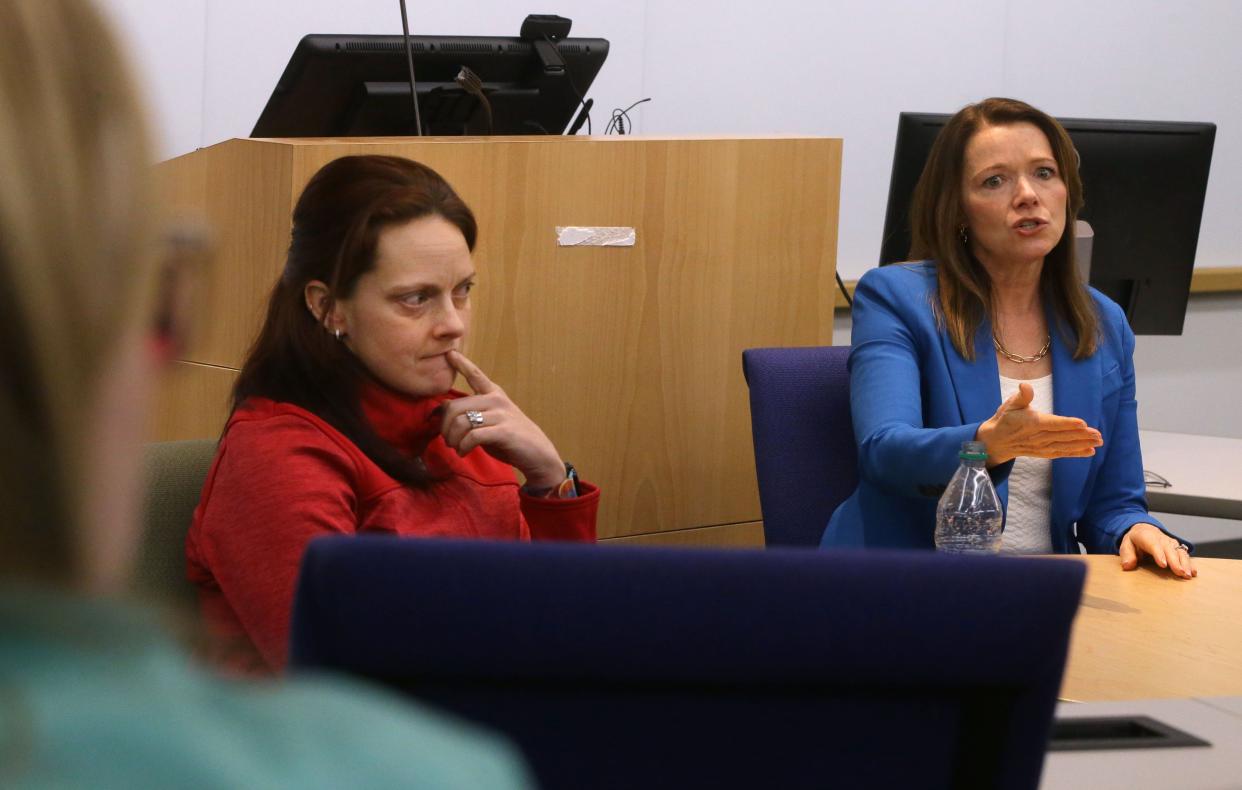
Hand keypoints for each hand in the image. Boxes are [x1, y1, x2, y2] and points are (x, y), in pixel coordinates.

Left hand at [439, 350, 565, 488]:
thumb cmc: (511, 439)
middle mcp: (496, 400)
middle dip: (445, 426)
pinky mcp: (504, 431)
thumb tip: (444, 412)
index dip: (462, 363)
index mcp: (494, 394)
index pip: (475, 375)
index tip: (450, 353)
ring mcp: (501, 415)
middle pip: (455, 406)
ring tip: (456, 447)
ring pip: (461, 422)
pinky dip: (463, 446)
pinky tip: (463, 452)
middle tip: (447, 440)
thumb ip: (472, 413)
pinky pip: (472, 436)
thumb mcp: (491, 421)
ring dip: (453, 439)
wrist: (538, 455)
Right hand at [975, 382, 1102, 465]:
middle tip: (1098, 434)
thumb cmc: (1006, 419)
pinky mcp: (1044, 452)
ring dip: (1082, 444)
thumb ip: (1022, 396)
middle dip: (1081, 435)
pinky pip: (1062, 453)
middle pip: (1062, 436)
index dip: (1067, 424)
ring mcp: (1042, 446)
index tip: (1082, 423)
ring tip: (1098, 442)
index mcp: (1031, 423)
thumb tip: (1025, 385)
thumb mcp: (1010, 404)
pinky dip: (1076, 453)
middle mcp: (1038, 437)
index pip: (1052, 423)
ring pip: (1065, 446)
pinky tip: (1089, 451)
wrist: (997, 441)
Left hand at [1120, 522, 1195, 578]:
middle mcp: (1161, 539)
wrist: (1145, 529)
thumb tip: (1127, 565)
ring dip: (1185, 563)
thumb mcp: (1126, 544)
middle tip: (1180, 573)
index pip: (1154, 545)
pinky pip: (1185, 555)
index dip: (1159, 554)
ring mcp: (1171, 543)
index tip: (1163, 565)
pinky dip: (1190, 563)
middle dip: (1175, 561)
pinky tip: (1193, 572)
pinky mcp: (1177, 547)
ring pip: (1180, 552)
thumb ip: (1127, 555)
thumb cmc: (1135, 539)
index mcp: (1147, 536)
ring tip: (1187, 575)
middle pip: (1169, 550)